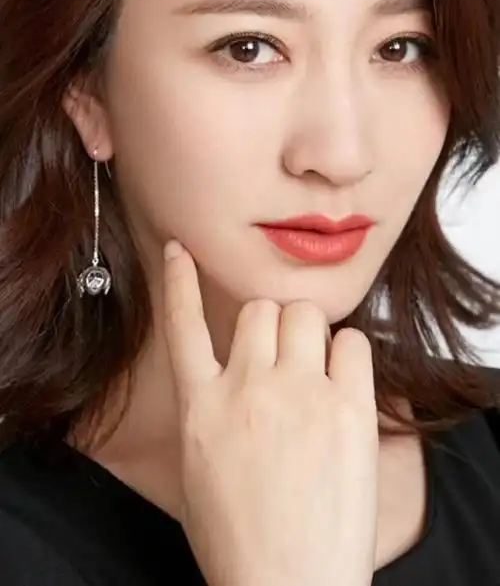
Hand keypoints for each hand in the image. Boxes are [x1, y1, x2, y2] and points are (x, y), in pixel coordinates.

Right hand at [163, 240, 378, 585]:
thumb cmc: (241, 540)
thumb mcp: (199, 468)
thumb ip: (210, 411)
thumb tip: (230, 378)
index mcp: (202, 407)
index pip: (184, 324)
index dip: (181, 280)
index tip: (180, 248)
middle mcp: (246, 388)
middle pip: (260, 310)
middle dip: (271, 325)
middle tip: (284, 357)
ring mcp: (298, 394)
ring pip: (303, 314)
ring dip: (308, 333)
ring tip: (315, 369)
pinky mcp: (347, 408)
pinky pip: (351, 342)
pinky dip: (348, 354)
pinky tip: (342, 382)